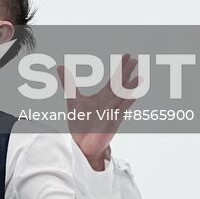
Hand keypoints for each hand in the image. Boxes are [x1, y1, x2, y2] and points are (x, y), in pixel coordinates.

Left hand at [58, 54, 139, 169]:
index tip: (128, 56)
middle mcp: (110, 103)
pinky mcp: (111, 122)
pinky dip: (126, 103)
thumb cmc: (81, 122)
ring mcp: (112, 112)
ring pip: (123, 98)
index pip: (114, 79)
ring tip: (139, 78)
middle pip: (120, 85)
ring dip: (130, 88)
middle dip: (127, 73)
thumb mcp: (72, 99)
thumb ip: (68, 83)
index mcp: (103, 96)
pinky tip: (132, 96)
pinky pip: (120, 111)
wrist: (81, 143)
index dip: (121, 67)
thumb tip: (60, 66)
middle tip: (135, 60)